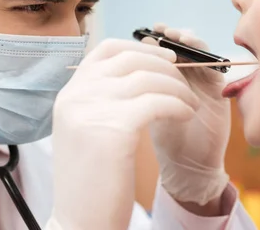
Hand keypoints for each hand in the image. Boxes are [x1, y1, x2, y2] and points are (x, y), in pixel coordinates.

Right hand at [47, 39, 199, 229]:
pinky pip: (158, 102)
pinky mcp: (113, 129)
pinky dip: (178, 104)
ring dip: (177, 88)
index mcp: (69, 94)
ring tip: (190, 104)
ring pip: (148, 79)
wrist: (80, 222)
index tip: (164, 58)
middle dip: (165, 67)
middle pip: (130, 60)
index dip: (140, 48)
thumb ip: (100, 100)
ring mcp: (91, 110)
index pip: (106, 49)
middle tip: (184, 81)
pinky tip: (187, 115)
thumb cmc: (90, 181)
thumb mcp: (84, 130)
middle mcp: (76, 96)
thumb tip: (137, 74)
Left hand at [145, 24, 230, 206]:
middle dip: (171, 35)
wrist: (187, 165)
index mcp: (167, 78)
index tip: (142, 34)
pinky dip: (206, 56)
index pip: (161, 50)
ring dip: (188, 41)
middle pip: (181, 46)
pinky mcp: (219, 89)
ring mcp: (203, 81)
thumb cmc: (164, 138)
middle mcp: (186, 76)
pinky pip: (215, 66)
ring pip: (198, 52)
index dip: (154, 40)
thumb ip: (143, 84)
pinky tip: (193, 52)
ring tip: (176, 36)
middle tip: (161, 30)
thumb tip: (126, 55)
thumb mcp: (147, 107)